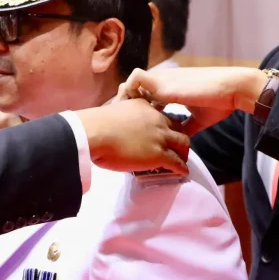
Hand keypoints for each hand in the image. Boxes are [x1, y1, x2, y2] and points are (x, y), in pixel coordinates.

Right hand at [75, 98, 189, 175]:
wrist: (95, 133)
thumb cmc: (96, 124)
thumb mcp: (115, 111)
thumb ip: (124, 117)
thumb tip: (120, 129)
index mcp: (145, 107)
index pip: (164, 115)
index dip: (168, 125)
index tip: (166, 132)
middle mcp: (157, 120)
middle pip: (178, 128)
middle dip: (180, 138)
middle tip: (177, 147)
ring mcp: (160, 137)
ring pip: (183, 144)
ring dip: (184, 153)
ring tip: (182, 160)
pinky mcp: (159, 154)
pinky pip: (177, 162)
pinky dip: (182, 168)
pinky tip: (183, 172)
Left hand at [116, 66, 268, 133]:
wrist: (232, 89)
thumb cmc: (219, 102)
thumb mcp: (198, 119)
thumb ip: (186, 126)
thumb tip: (180, 142)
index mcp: (169, 89)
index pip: (143, 96)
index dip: (134, 109)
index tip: (131, 125)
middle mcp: (162, 82)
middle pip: (131, 90)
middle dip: (124, 107)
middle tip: (122, 125)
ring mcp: (161, 81)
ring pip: (129, 84)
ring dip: (125, 99)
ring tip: (124, 119)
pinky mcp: (162, 83)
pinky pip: (135, 79)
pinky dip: (130, 91)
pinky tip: (132, 110)